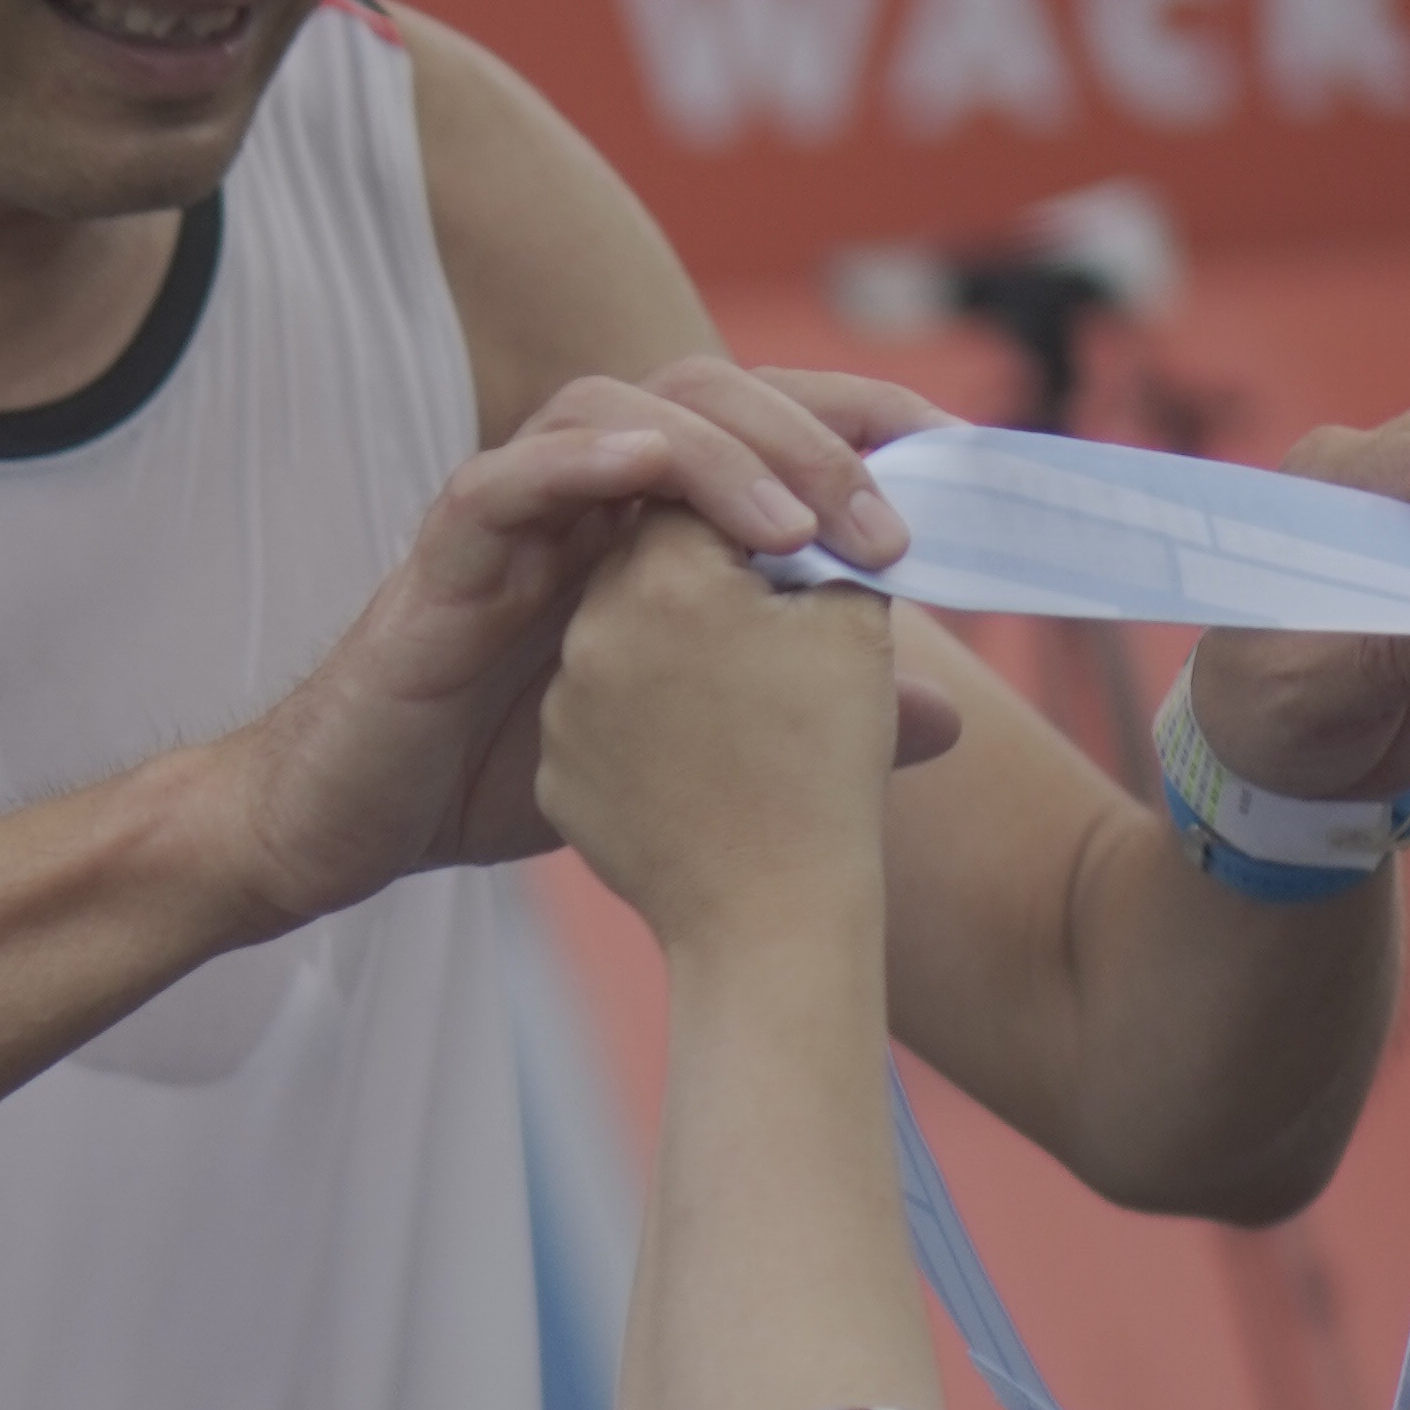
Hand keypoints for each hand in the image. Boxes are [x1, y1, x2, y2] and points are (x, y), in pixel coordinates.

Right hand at [223, 355, 923, 915]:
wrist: (357, 821)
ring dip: (718, 450)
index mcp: (642, 517)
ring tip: (793, 526)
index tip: (952, 451)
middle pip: (703, 392)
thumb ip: (805, 715)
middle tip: (887, 527)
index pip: (759, 422)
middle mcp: (580, 491)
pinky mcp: (440, 556)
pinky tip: (644, 470)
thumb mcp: (679, 742)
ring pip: (614, 408)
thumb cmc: (498, 769)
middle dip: (810, 438)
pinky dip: (574, 458)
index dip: (854, 414)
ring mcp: (509, 513)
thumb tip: (952, 714)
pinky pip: (501, 477)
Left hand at [536, 510, 924, 954]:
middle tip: (772, 621)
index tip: (797, 548)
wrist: (771, 918)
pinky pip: (604, 718)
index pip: (699, 491)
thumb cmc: (827, 768)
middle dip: (709, 575)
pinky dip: (650, 722)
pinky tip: (705, 758)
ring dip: (675, 646)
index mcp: (664, 578)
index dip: (756, 510)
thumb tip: (808, 512)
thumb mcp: (851, 629)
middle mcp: (594, 631)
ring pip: (621, 637)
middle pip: (648, 558)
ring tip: (743, 702)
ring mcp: (565, 708)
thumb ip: (821, 546)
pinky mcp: (558, 772)